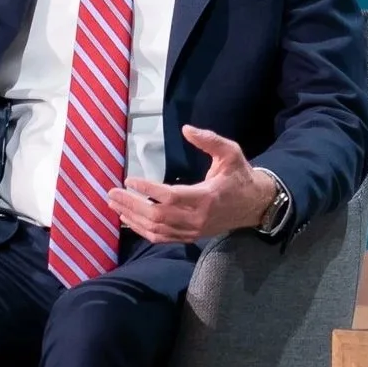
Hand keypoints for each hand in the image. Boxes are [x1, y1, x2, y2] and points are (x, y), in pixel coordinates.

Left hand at [105, 126, 275, 243]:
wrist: (255, 205)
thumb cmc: (240, 176)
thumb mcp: (231, 152)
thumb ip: (209, 140)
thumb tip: (186, 129)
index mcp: (206, 197)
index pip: (170, 197)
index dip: (148, 190)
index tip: (129, 180)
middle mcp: (198, 218)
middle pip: (157, 215)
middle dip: (131, 204)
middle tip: (112, 193)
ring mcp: (193, 230)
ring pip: (156, 229)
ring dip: (132, 218)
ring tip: (114, 205)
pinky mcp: (191, 236)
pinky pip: (162, 237)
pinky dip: (143, 230)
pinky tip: (129, 219)